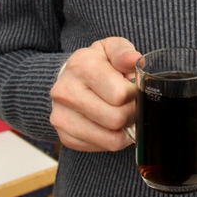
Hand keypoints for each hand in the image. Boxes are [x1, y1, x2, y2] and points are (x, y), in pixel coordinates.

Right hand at [50, 37, 141, 151]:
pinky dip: (112, 138)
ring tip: (123, 114)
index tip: (134, 89)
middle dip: (132, 113)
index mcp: (80, 65)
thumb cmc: (97, 63)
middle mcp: (66, 91)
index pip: (120, 94)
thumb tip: (134, 60)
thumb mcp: (111, 48)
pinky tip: (110, 124)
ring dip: (124, 129)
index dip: (135, 94)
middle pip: (116, 118)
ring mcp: (61, 116)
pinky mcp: (64, 136)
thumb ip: (124, 52)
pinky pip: (100, 147)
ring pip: (110, 138)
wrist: (69, 78)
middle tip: (132, 104)